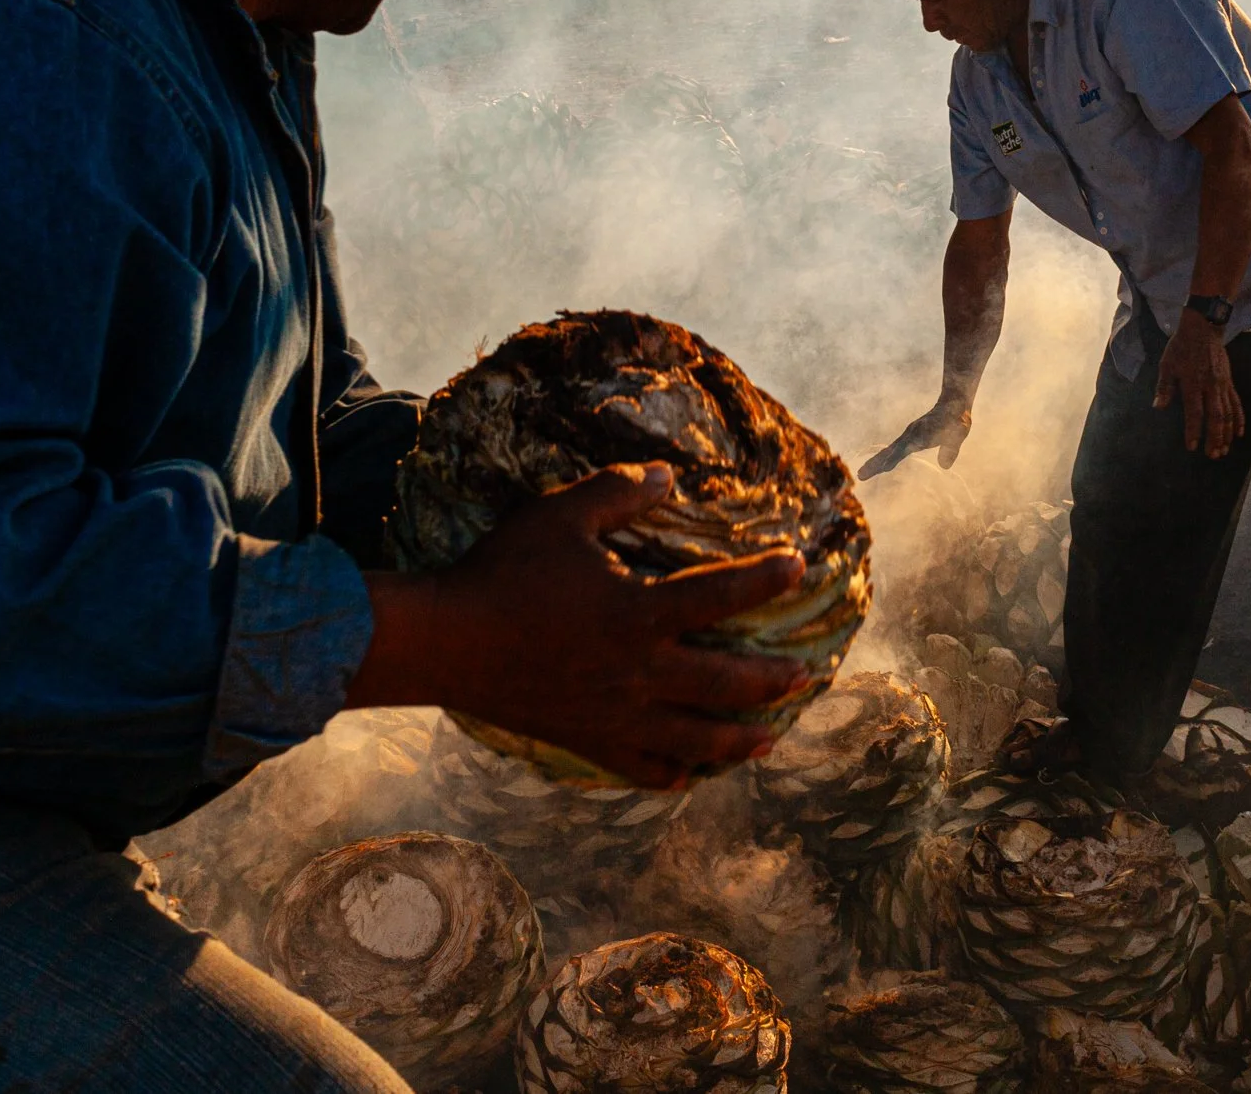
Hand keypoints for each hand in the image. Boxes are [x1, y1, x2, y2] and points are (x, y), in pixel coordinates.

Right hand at [348, 463, 808, 788]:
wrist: (444, 642)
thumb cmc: (503, 572)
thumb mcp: (560, 515)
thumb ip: (618, 492)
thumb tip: (667, 474)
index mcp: (638, 613)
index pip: (721, 595)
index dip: (765, 580)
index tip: (798, 566)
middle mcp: (638, 672)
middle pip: (724, 683)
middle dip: (772, 681)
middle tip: (805, 675)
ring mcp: (613, 714)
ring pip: (692, 737)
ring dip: (737, 738)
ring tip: (770, 738)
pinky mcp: (584, 738)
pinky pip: (637, 766)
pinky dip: (667, 772)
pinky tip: (686, 776)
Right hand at [858, 398, 972, 479]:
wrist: (952, 404)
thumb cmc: (957, 419)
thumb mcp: (958, 434)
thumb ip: (951, 449)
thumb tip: (945, 466)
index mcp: (920, 434)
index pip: (903, 448)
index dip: (893, 458)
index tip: (882, 467)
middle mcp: (910, 434)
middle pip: (890, 451)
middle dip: (875, 463)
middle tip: (860, 475)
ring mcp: (908, 436)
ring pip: (889, 451)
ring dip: (875, 462)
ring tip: (861, 474)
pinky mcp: (909, 438)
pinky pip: (894, 451)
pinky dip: (883, 459)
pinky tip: (877, 467)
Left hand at [1154, 312, 1244, 457]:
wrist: (1203, 329)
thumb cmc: (1181, 347)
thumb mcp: (1167, 365)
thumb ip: (1164, 387)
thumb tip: (1158, 407)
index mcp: (1192, 383)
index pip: (1194, 413)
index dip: (1194, 431)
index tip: (1192, 447)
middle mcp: (1210, 386)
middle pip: (1215, 417)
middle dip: (1215, 438)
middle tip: (1213, 455)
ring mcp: (1222, 385)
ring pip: (1228, 413)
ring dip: (1227, 433)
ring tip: (1225, 450)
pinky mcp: (1230, 382)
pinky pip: (1236, 403)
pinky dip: (1239, 419)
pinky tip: (1239, 433)